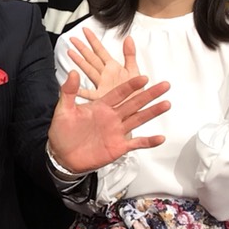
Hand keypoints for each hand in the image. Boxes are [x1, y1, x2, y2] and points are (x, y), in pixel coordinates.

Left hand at [47, 72, 169, 173]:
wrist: (62, 155)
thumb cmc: (62, 132)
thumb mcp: (63, 110)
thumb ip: (69, 91)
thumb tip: (73, 72)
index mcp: (101, 106)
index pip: (119, 93)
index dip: (131, 86)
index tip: (143, 77)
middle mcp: (112, 117)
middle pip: (134, 103)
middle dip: (149, 94)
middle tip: (165, 85)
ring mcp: (117, 131)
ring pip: (138, 119)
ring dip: (152, 112)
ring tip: (166, 104)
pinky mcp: (119, 146)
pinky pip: (136, 143)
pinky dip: (148, 141)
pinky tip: (160, 138)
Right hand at [65, 31, 140, 101]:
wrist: (137, 108)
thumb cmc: (135, 92)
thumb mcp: (134, 70)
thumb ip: (130, 55)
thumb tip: (128, 38)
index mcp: (112, 68)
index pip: (100, 51)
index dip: (93, 40)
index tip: (85, 30)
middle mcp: (104, 75)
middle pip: (91, 58)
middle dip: (82, 48)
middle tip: (73, 38)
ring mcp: (101, 85)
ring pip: (88, 70)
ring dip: (79, 62)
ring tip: (70, 52)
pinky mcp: (101, 97)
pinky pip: (90, 94)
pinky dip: (82, 91)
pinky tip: (75, 87)